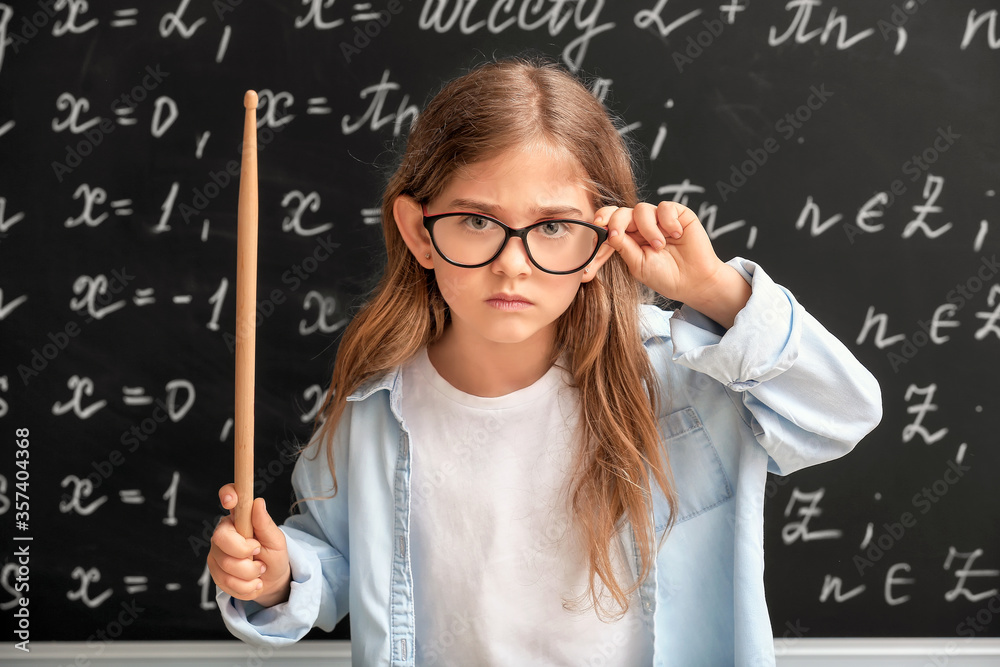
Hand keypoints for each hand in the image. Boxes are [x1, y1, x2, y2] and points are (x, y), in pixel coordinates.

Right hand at [208, 484, 290, 606]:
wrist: (271, 581)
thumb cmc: (274, 556)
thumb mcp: (276, 541)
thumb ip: (265, 524)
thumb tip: (258, 503)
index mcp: (240, 517)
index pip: (229, 497)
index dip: (227, 494)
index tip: (230, 501)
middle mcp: (224, 532)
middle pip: (221, 539)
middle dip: (244, 554)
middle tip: (259, 556)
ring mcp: (216, 552)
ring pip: (225, 565)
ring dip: (249, 574)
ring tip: (259, 571)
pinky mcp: (214, 571)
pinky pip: (225, 582)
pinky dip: (245, 587)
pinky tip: (252, 583)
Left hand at [596, 201, 749, 327]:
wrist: (693, 281)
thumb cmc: (665, 276)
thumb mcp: (638, 264)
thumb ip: (624, 247)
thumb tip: (609, 232)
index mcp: (629, 237)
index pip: (612, 221)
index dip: (603, 219)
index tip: (597, 224)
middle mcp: (642, 226)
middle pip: (623, 211)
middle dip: (617, 221)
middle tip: (618, 234)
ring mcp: (659, 219)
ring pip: (642, 209)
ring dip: (648, 228)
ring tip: (659, 246)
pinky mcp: (678, 214)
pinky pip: (665, 207)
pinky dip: (668, 221)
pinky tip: (676, 234)